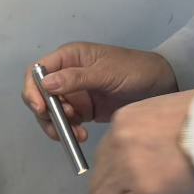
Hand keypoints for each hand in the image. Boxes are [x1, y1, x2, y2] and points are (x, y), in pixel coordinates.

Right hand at [22, 42, 177, 142]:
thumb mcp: (107, 72)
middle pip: (40, 96)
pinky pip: (66, 123)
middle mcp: (67, 74)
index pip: (38, 72)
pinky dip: (69, 131)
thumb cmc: (134, 69)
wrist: (160, 85)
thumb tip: (46, 84)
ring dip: (58, 126)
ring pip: (51, 113)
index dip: (33, 90)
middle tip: (63, 125)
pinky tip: (82, 135)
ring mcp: (75, 93)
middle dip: (46, 113)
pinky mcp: (84, 110)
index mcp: (69, 57)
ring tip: (77, 134)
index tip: (41, 109)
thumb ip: (77, 78)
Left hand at [90, 90, 193, 193]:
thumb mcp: (168, 114)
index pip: (104, 155)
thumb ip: (150, 135)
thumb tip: (154, 158)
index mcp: (124, 119)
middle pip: (97, 182)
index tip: (128, 188)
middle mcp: (117, 142)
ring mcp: (127, 168)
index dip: (114, 177)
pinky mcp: (144, 192)